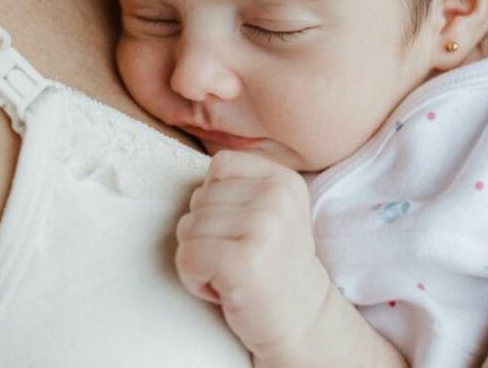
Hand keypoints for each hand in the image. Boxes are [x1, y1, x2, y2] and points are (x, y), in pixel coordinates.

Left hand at [175, 151, 332, 359]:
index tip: (244, 231)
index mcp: (284, 180)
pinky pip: (186, 256)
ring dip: (200, 259)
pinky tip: (224, 289)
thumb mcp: (271, 212)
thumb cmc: (272, 266)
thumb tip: (190, 174)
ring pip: (187, 228)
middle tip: (240, 258)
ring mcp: (263, 227)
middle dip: (206, 234)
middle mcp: (277, 198)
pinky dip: (195, 280)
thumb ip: (239, 186)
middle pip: (199, 198)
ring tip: (232, 273)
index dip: (217, 201)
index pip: (220, 165)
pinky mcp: (244, 261)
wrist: (301, 321)